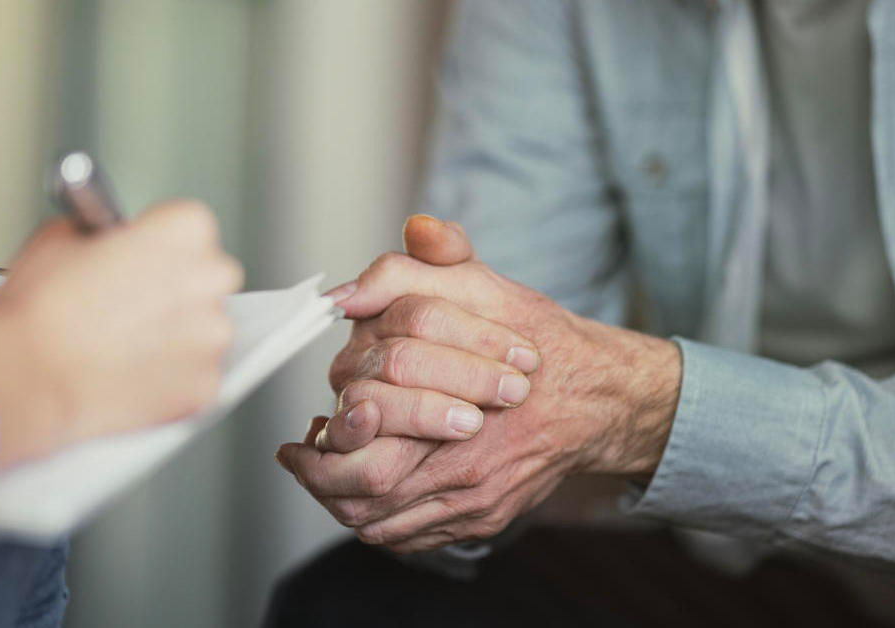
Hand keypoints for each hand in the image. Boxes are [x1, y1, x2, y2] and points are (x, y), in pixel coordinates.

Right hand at [0, 199, 242, 471]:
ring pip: (205, 330)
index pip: (190, 226)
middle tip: (131, 302)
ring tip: (124, 343)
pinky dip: (171, 378)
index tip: (141, 256)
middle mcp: (209, 280)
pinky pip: (196, 376)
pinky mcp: (204, 386)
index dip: (158, 243)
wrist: (26, 379)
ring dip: (176, 335)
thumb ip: (102, 233)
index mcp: (184, 231)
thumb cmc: (40, 313)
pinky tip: (131, 373)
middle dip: (176, 288)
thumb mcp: (60, 236)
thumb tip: (107, 242)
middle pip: (207, 276)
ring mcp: (211, 337)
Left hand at [276, 215, 679, 552]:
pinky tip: (362, 495)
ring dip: (342, 502)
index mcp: (456, 403)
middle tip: (298, 459)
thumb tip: (348, 290)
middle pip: (367, 488)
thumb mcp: (480, 284)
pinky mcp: (483, 518)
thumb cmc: (535, 338)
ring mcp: (475, 497)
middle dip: (321, 478)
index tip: (297, 435)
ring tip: (319, 477)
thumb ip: (414, 270)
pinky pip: (412, 537)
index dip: (325, 439)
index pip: (366, 430)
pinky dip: (378, 521)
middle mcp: (465, 462)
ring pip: (384, 521)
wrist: (596, 395)